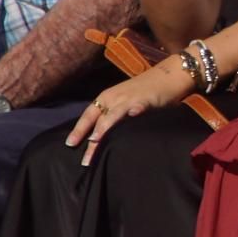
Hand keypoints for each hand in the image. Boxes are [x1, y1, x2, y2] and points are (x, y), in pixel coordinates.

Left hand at [66, 58, 193, 165]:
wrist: (167, 75)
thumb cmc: (144, 91)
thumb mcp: (124, 102)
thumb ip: (113, 117)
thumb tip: (98, 139)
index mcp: (107, 98)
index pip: (88, 115)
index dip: (79, 130)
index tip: (70, 145)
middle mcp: (115, 98)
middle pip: (99, 121)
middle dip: (92, 143)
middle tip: (86, 162)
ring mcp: (130, 98)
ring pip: (114, 116)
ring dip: (105, 129)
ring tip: (97, 141)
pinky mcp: (147, 100)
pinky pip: (139, 106)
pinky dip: (135, 112)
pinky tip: (133, 116)